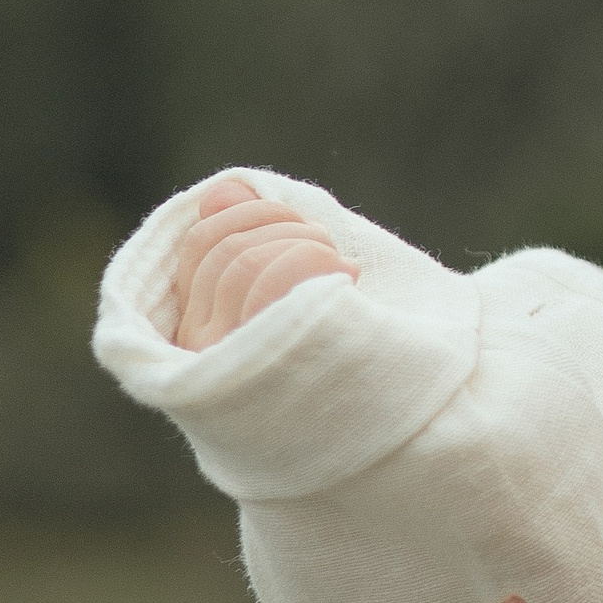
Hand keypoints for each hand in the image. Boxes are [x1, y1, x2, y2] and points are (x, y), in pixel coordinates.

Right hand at [170, 178, 358, 349]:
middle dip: (287, 228)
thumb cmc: (350, 341)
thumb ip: (256, 237)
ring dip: (304, 244)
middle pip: (224, 248)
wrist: (403, 409)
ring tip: (340, 268)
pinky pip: (264, 281)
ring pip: (242, 260)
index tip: (302, 225)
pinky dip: (311, 261)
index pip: (201, 243)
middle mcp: (198, 344)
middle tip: (328, 248)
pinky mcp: (254, 365)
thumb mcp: (300, 278)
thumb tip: (224, 192)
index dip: (255, 214)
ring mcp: (224, 359)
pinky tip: (346, 278)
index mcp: (201, 320)